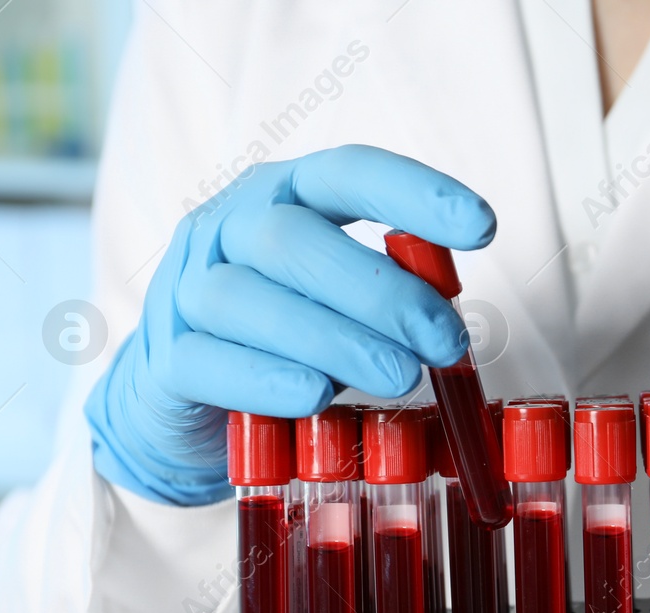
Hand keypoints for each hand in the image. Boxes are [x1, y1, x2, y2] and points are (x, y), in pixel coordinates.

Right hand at [85, 145, 495, 504]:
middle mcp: (227, 228)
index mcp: (284, 197)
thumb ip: (389, 297)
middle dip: (383, 293)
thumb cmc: (287, 340)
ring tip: (401, 377)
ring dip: (336, 340)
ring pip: (250, 299)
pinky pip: (210, 361)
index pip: (348, 172)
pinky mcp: (167, 359)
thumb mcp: (344, 306)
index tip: (482, 227)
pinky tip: (315, 395)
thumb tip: (447, 321)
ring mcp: (188, 290)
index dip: (415, 193)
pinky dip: (267, 379)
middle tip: (444, 343)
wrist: (186, 403)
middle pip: (296, 240)